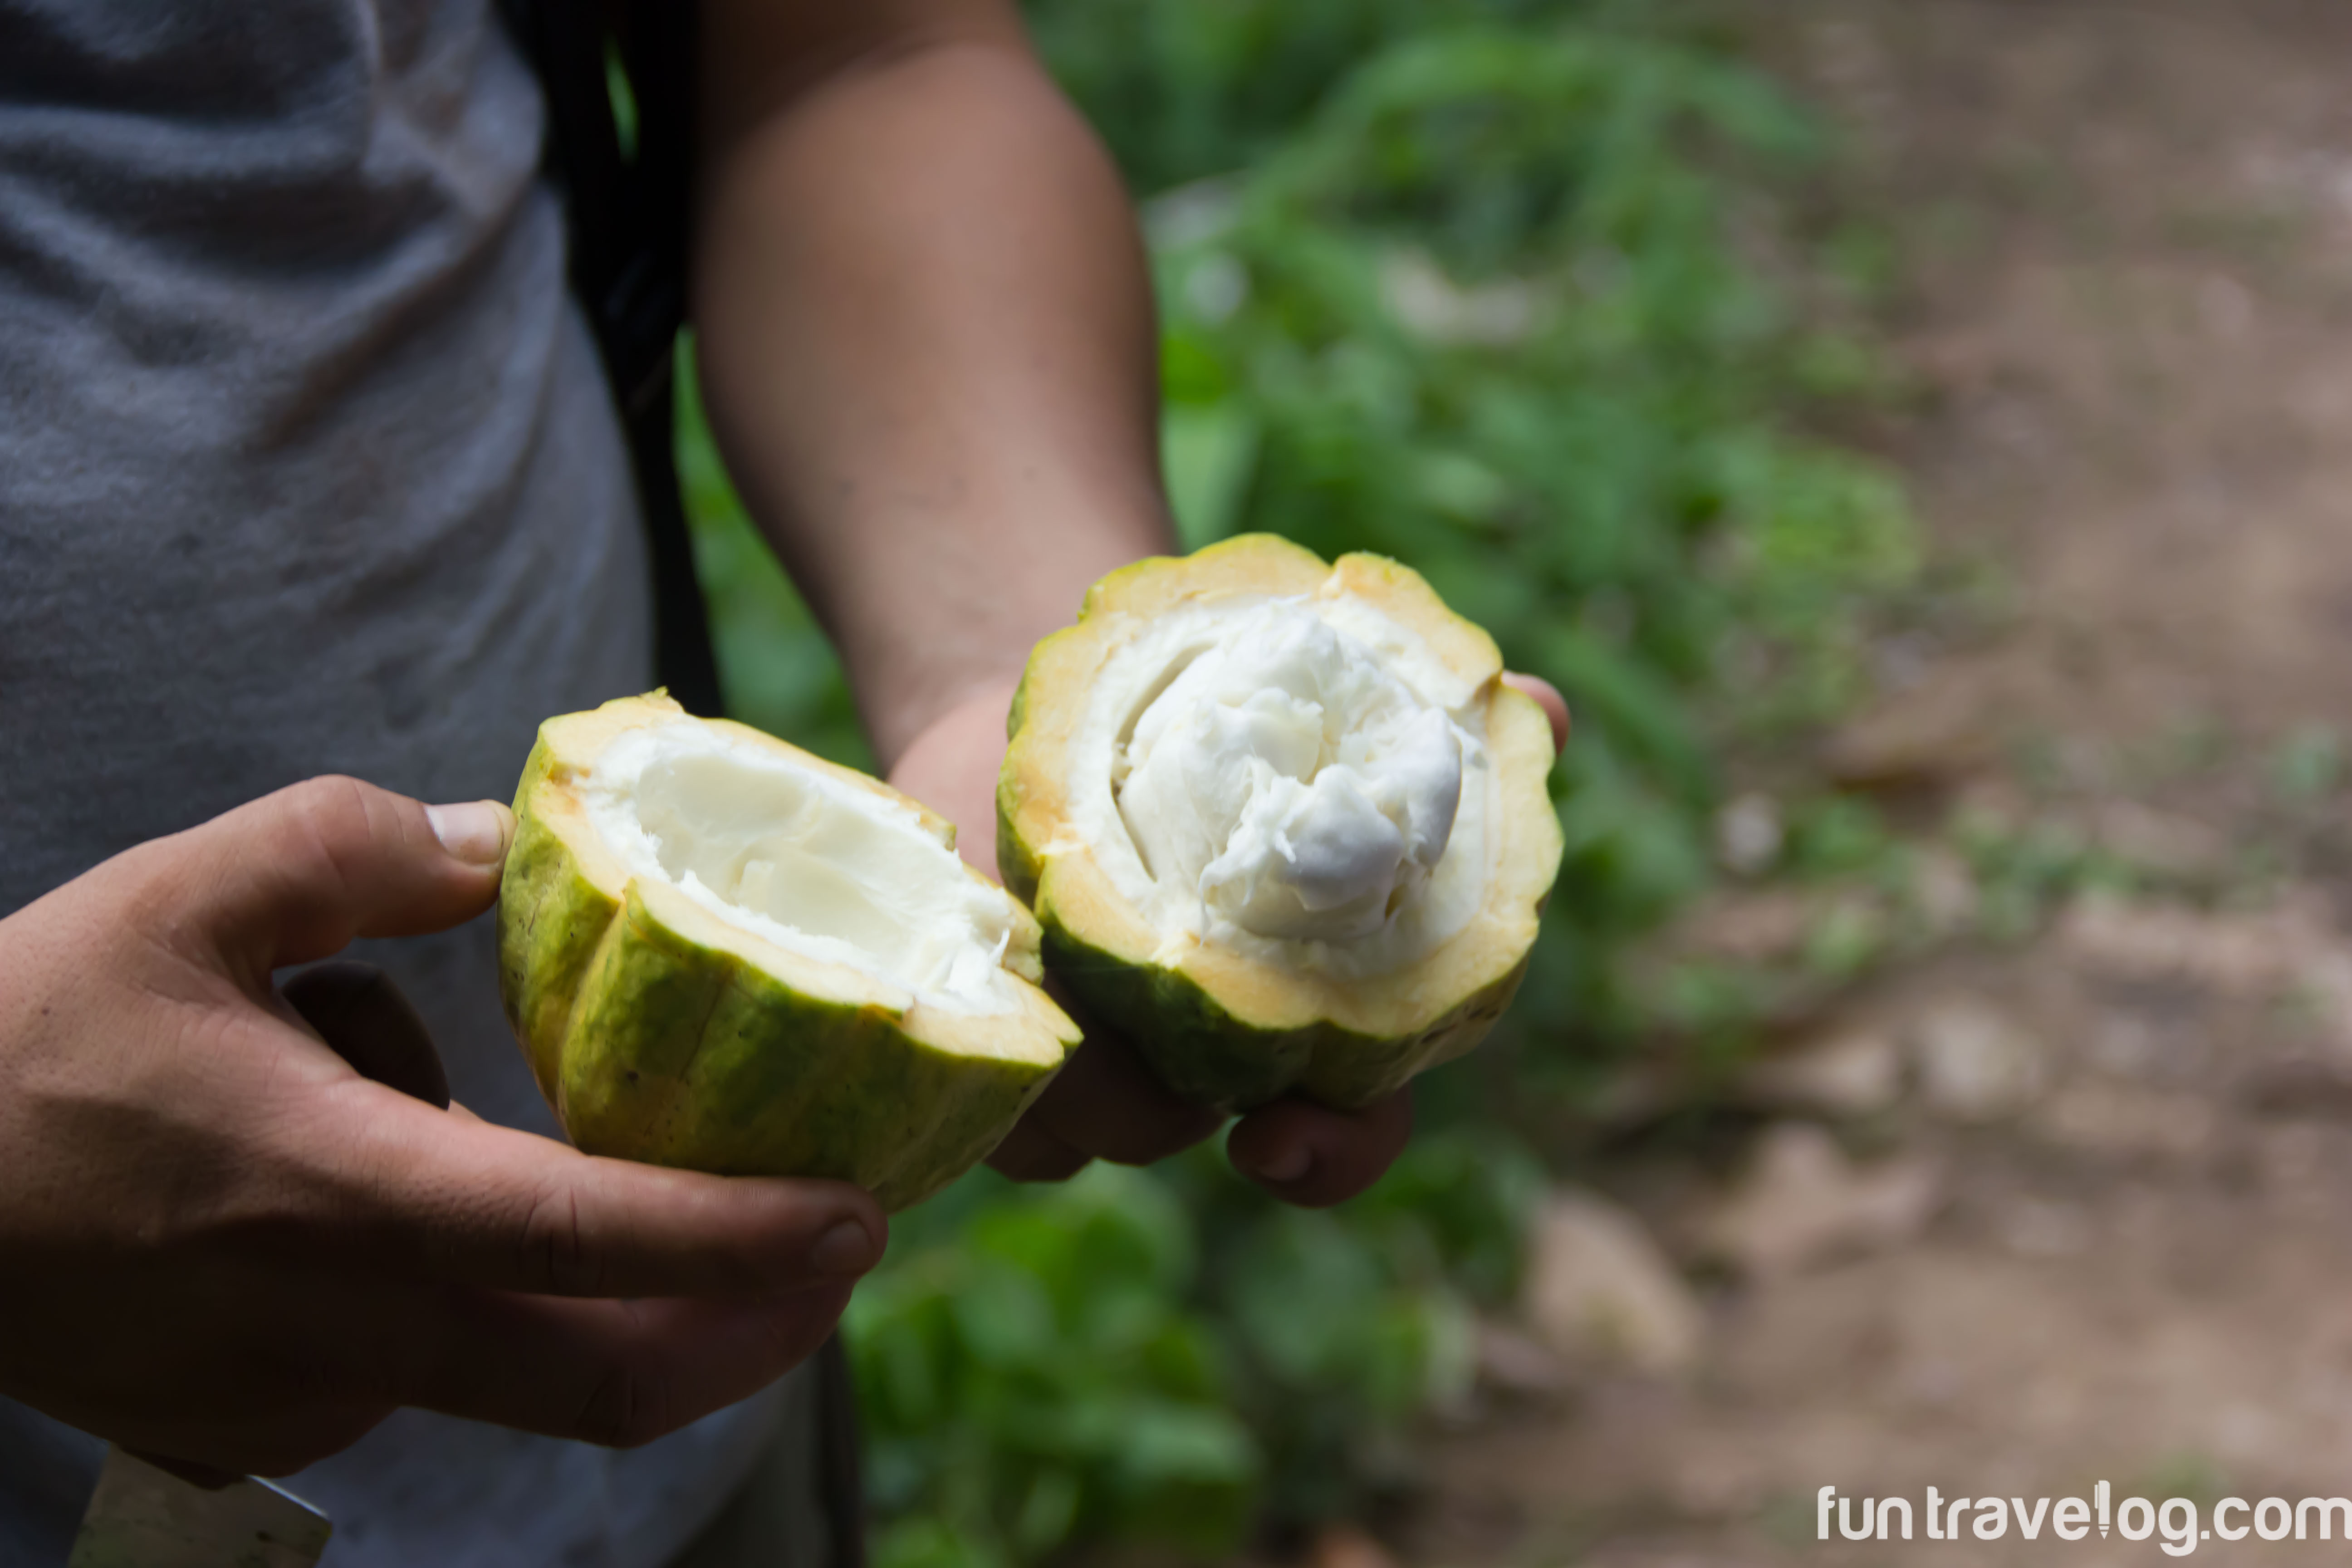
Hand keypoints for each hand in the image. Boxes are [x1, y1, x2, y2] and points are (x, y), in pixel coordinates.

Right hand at [0, 778, 886, 1475]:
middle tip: (827, 1249)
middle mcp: (336, 1328)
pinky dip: (444, 1283)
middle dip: (746, 1327)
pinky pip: (413, 1366)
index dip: (749, 1246)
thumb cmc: (18, 1039)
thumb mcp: (190, 892)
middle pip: (604, 1375)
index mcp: (338, 1194)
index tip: (863, 1219)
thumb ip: (364, 849)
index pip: (595, 1242)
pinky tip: (332, 1168)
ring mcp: (298, 1400)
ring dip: (551, 1263)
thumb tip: (496, 845)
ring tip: (395, 1092)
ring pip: (505, 1355)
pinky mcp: (260, 1431)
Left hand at [887, 671, 1568, 1208]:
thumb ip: (1433, 730)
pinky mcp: (996, 1011)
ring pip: (1077, 1122)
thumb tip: (1543, 709)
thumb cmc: (1231, 724)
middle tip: (1111, 1066)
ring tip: (1059, 997)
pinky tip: (993, 957)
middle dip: (1168, 1119)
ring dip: (1068, 1070)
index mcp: (1298, 1017)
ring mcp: (1089, 1044)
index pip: (1345, 1129)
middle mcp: (1198, 1052)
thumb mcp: (1327, 717)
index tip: (1277, 1144)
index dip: (1327, 1156)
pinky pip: (986, 1072)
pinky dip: (995, 1022)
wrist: (1078, 712)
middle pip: (1191, 1134)